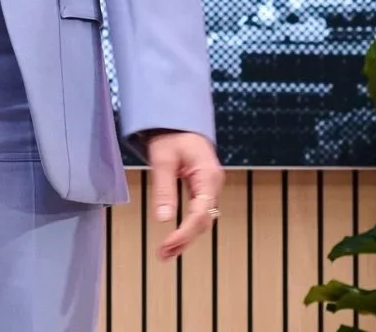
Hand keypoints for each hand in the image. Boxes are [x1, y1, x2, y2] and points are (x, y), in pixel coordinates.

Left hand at [142, 130, 222, 260]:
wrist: (178, 121)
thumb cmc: (171, 135)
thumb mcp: (163, 159)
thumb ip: (164, 188)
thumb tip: (163, 219)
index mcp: (208, 176)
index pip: (200, 213)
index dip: (185, 233)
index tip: (167, 245)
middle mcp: (213, 184)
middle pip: (203, 221)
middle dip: (184, 240)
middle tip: (162, 254)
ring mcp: (210, 188)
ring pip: (202, 220)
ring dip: (185, 238)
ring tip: (165, 253)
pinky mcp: (203, 190)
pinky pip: (198, 213)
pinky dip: (186, 228)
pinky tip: (173, 240)